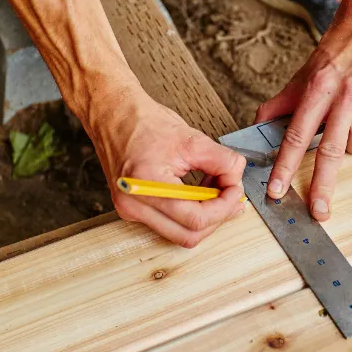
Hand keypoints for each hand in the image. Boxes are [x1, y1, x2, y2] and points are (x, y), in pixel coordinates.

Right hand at [90, 91, 246, 246]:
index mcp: (146, 185)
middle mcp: (134, 205)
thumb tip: (237, 179)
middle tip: (231, 194)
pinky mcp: (132, 210)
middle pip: (189, 235)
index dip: (223, 207)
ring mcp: (130, 211)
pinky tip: (198, 193)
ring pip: (180, 234)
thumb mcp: (192, 139)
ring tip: (215, 190)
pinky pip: (169, 225)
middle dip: (217, 216)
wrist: (114, 117)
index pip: (195, 218)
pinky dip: (190, 214)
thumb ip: (222, 161)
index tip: (235, 190)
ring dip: (205, 217)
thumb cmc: (143, 123)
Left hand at [255, 13, 351, 220]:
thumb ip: (282, 102)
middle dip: (323, 186)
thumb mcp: (305, 73)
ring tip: (351, 113)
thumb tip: (258, 124)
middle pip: (331, 152)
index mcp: (319, 87)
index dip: (285, 165)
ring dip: (350, 141)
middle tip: (319, 211)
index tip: (277, 190)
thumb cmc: (338, 51)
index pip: (297, 134)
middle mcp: (347, 95)